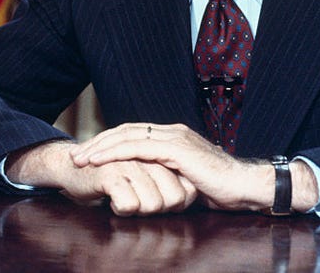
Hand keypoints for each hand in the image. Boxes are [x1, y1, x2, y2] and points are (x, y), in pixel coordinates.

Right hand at [6, 140, 197, 215]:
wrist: (73, 168)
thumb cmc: (114, 177)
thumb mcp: (147, 178)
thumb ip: (169, 182)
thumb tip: (190, 197)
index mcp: (162, 155)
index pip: (188, 191)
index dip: (176, 205)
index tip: (158, 203)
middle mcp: (150, 157)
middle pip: (174, 200)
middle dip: (159, 210)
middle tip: (139, 203)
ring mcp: (132, 163)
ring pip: (154, 204)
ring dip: (138, 211)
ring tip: (124, 199)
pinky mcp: (111, 173)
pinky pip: (129, 205)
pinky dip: (121, 210)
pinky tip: (111, 200)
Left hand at [69, 123, 278, 211]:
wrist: (244, 186)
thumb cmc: (220, 187)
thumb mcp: (186, 179)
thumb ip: (167, 174)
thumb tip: (149, 184)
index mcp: (174, 136)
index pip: (133, 133)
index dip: (109, 142)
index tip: (89, 154)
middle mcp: (172, 131)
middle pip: (126, 130)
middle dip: (98, 142)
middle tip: (75, 155)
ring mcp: (175, 138)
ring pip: (128, 136)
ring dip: (100, 147)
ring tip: (80, 158)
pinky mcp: (177, 149)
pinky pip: (138, 148)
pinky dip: (115, 153)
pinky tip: (99, 161)